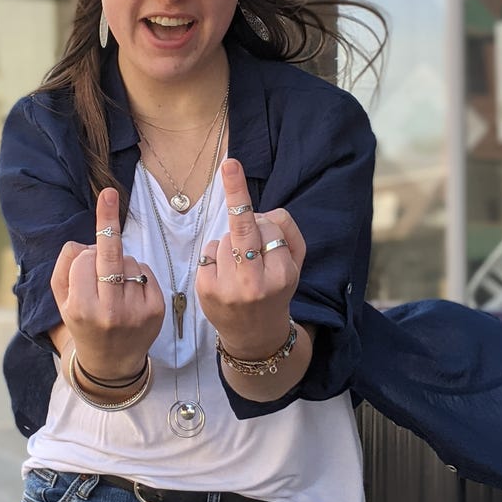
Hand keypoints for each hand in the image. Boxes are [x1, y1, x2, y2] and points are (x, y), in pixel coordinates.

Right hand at [50, 188, 164, 378]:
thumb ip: (64, 267)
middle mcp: (110, 312)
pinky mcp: (157, 309)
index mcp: (81, 309)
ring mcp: (136, 311)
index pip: (84, 261)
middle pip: (110, 256)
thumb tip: (85, 242)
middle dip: (108, 223)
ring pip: (129, 261)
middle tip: (108, 194)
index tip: (88, 241)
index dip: (84, 256)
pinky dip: (138, 273)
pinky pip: (146, 271)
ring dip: (120, 263)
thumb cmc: (82, 323)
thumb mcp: (61, 300)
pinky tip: (130, 290)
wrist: (111, 364)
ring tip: (114, 287)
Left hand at [196, 158, 305, 359]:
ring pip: (225, 239)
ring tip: (241, 268)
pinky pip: (210, 250)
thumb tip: (260, 212)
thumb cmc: (276, 291)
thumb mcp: (296, 265)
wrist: (255, 337)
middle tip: (230, 164)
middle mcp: (255, 283)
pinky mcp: (205, 290)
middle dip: (236, 194)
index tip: (245, 187)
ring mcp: (227, 288)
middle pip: (243, 228)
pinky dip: (217, 254)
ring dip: (231, 243)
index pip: (270, 228)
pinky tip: (225, 274)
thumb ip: (287, 232)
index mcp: (282, 275)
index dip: (267, 225)